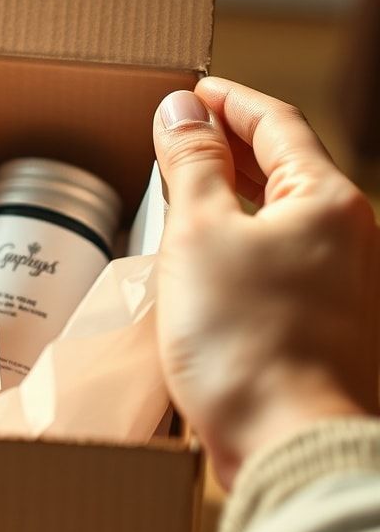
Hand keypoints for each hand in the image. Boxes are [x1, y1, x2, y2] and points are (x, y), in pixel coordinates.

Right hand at [153, 78, 378, 486]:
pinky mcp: (324, 323)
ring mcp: (344, 283)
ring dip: (234, 192)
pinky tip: (206, 255)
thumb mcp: (199, 232)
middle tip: (183, 130)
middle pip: (286, 166)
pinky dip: (242, 241)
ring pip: (283, 215)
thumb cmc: (244, 337)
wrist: (288, 442)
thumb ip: (192, 163)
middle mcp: (350, 236)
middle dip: (231, 143)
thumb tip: (182, 108)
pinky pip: (281, 259)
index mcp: (328, 200)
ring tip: (188, 184)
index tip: (192, 89)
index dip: (229, 100)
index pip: (277, 124)